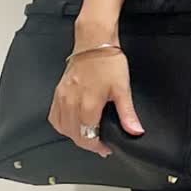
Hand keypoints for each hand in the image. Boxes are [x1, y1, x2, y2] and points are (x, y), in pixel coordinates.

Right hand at [48, 44, 144, 158]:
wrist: (94, 43)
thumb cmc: (108, 62)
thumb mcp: (123, 90)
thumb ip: (127, 114)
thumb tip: (135, 131)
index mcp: (88, 104)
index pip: (87, 137)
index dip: (97, 146)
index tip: (106, 148)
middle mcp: (71, 103)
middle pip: (74, 135)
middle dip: (88, 143)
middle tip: (100, 144)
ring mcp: (62, 97)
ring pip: (63, 128)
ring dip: (75, 135)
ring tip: (88, 135)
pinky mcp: (58, 92)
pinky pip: (54, 116)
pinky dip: (62, 125)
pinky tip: (73, 124)